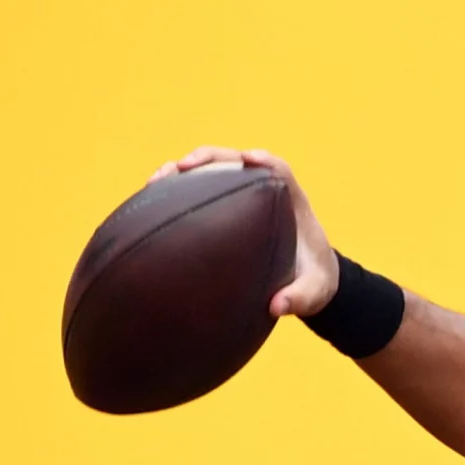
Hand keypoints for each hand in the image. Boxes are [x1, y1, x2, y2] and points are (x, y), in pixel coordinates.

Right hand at [148, 146, 338, 317]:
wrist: (306, 281)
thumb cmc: (313, 282)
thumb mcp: (314, 292)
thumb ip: (302, 298)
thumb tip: (277, 306)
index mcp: (292, 204)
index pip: (279, 170)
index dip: (264, 161)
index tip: (247, 159)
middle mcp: (264, 194)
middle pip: (236, 161)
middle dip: (209, 159)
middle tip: (183, 166)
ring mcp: (241, 199)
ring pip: (211, 173)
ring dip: (184, 172)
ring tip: (156, 181)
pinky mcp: (224, 210)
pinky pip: (199, 193)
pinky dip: (176, 193)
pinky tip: (150, 204)